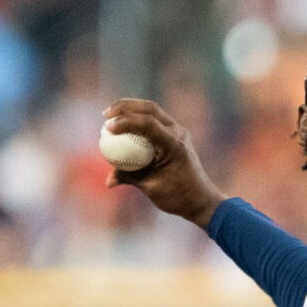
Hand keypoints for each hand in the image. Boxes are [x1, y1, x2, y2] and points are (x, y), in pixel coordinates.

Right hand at [102, 99, 226, 228]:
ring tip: (110, 114)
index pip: (149, 124)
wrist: (200, 198)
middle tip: (105, 115)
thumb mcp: (150, 188)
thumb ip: (128, 178)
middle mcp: (179, 133)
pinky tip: (122, 120)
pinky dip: (138, 117)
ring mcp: (178, 131)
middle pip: (150, 109)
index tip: (107, 128)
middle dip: (125, 107)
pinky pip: (155, 119)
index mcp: (175, 146)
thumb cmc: (177, 197)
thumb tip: (108, 181)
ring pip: (153, 110)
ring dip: (131, 108)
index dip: (126, 122)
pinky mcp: (175, 133)